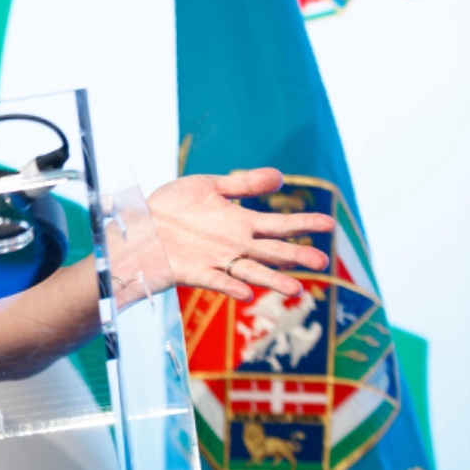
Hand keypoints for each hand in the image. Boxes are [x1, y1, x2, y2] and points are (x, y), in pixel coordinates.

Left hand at [145, 168, 334, 301]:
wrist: (140, 225)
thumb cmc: (174, 206)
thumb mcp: (208, 186)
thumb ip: (242, 184)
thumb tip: (279, 176)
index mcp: (241, 222)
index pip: (279, 224)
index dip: (303, 223)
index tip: (329, 223)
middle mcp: (235, 244)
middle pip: (272, 251)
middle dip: (296, 255)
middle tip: (322, 259)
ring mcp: (218, 260)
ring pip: (252, 272)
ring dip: (272, 280)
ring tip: (295, 289)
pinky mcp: (197, 273)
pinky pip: (218, 281)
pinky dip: (231, 287)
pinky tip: (245, 293)